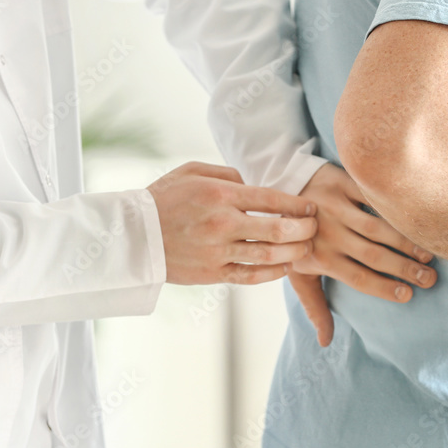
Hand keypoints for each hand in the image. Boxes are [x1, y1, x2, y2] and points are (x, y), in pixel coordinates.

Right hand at [146, 162, 316, 285]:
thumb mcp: (192, 171)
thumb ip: (228, 174)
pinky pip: (251, 276)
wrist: (132, 236)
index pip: (272, 199)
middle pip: (278, 229)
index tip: (310, 207)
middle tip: (315, 228)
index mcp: (220, 195)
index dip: (298, 205)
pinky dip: (273, 273)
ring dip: (294, 253)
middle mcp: (222, 224)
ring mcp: (218, 251)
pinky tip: (285, 266)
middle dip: (304, 230)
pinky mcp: (212, 274)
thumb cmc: (164, 198)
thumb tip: (254, 183)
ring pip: (269, 255)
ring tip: (305, 248)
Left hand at [287, 164, 436, 345]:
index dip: (384, 288)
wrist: (281, 189)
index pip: (358, 278)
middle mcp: (328, 234)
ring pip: (376, 228)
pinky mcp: (342, 183)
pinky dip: (393, 209)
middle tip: (429, 279)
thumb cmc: (296, 239)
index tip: (408, 296)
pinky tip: (415, 220)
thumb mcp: (298, 274)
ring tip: (428, 254)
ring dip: (405, 241)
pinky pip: (372, 197)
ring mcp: (336, 207)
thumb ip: (314, 306)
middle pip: (372, 255)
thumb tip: (325, 343)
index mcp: (320, 258)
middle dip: (404, 269)